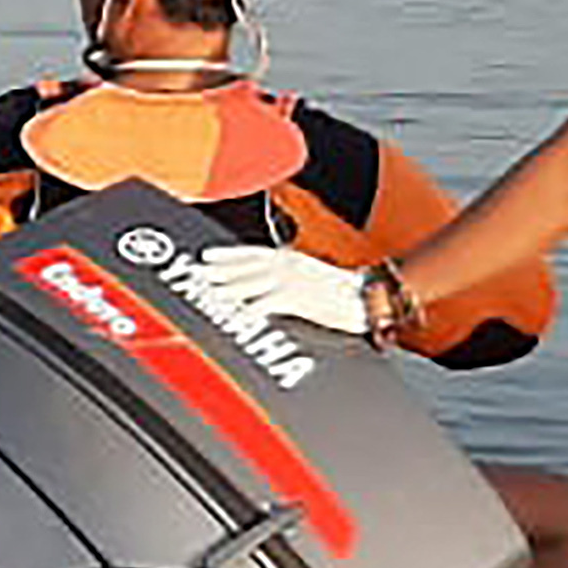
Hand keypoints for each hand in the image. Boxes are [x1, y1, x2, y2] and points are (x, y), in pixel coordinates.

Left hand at [190, 243, 372, 336]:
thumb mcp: (315, 276)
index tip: (206, 256)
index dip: (226, 255)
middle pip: (242, 267)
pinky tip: (236, 314)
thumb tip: (274, 286)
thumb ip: (291, 276)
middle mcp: (285, 266)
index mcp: (289, 258)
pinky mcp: (295, 300)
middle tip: (196, 274)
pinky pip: (263, 304)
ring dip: (225, 288)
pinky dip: (247, 309)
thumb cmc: (347, 292)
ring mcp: (288, 282)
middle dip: (217, 271)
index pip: (250, 253)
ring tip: (208, 293)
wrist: (372, 296)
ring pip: (247, 284)